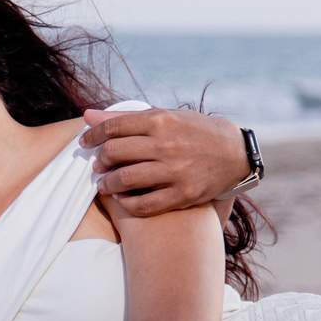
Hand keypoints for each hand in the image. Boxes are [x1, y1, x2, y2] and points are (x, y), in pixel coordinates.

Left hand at [81, 108, 248, 215]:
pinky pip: (144, 205)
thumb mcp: (165, 117)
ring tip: (104, 183)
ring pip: (125, 180)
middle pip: (115, 153)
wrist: (236, 154)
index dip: (93, 135)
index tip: (84, 143)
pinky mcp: (184, 195)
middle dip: (100, 160)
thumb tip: (87, 116)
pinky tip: (122, 198)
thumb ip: (126, 118)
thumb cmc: (194, 132)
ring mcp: (175, 171)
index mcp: (161, 121)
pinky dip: (126, 203)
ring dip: (107, 184)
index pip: (114, 127)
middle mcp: (167, 145)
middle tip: (97, 165)